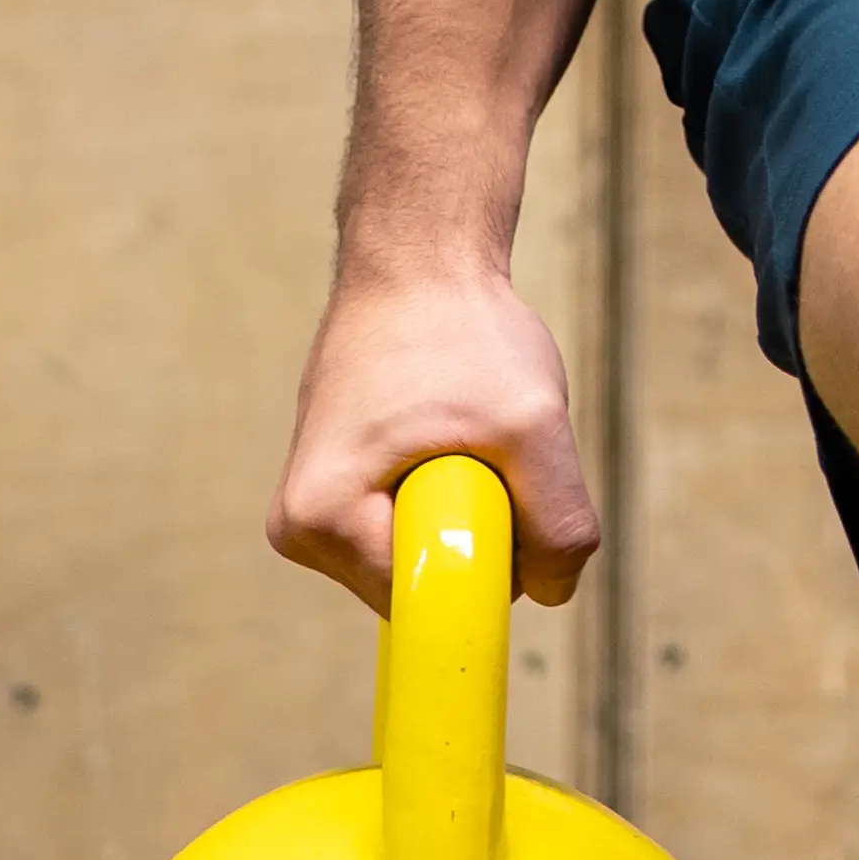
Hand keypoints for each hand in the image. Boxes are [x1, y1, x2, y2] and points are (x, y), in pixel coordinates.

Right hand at [268, 257, 601, 611]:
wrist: (418, 258)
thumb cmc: (463, 331)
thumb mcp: (532, 423)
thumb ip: (559, 522)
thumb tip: (550, 593)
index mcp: (317, 520)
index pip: (424, 602)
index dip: (486, 567)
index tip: (506, 496)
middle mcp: (299, 526)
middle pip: (419, 584)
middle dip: (475, 531)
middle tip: (485, 447)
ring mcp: (312, 509)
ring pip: (421, 555)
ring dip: (465, 510)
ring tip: (459, 430)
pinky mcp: (338, 489)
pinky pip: (413, 525)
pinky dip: (449, 492)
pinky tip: (445, 432)